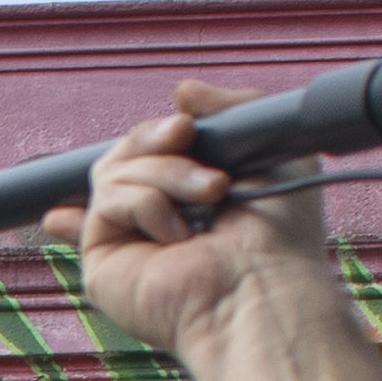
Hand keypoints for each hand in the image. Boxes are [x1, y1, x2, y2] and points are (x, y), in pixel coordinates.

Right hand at [43, 90, 345, 373]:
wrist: (263, 286)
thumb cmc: (279, 236)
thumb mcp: (272, 148)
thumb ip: (233, 107)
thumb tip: (182, 93)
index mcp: (191, 199)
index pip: (150, 156)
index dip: (151, 140)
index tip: (184, 126)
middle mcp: (155, 220)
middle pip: (127, 151)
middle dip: (161, 138)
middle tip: (193, 139)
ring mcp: (125, 240)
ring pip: (115, 168)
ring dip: (168, 172)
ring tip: (213, 195)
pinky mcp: (101, 259)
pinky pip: (108, 198)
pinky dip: (149, 205)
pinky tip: (178, 237)